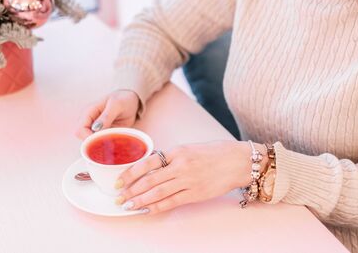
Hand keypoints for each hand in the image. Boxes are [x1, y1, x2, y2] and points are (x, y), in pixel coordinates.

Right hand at [75, 90, 140, 139]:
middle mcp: (89, 122)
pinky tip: (116, 142)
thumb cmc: (123, 99)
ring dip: (103, 145)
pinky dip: (107, 146)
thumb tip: (95, 128)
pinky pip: (101, 144)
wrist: (132, 102)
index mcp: (88, 112)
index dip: (89, 138)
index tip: (103, 141)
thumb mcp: (116, 104)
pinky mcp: (103, 135)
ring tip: (115, 140)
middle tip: (111, 141)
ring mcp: (95, 129)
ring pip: (92, 144)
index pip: (80, 130)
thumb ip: (106, 116)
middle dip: (96, 143)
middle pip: (84, 139)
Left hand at [115, 141, 267, 213]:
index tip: (119, 180)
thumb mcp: (189, 148)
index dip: (130, 173)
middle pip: (150, 180)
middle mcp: (181, 166)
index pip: (147, 162)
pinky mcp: (196, 193)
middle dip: (131, 189)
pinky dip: (157, 207)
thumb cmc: (214, 152)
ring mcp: (189, 181)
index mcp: (177, 151)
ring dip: (140, 200)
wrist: (238, 161)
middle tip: (119, 197)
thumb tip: (149, 167)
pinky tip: (146, 210)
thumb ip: (170, 157)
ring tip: (128, 205)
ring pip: (158, 192)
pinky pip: (173, 202)